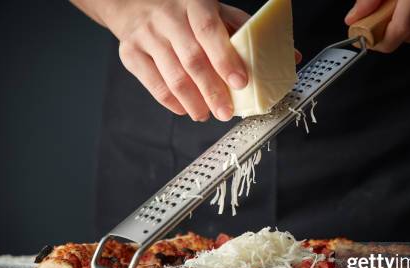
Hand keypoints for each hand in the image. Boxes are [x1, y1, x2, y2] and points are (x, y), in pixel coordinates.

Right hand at [95, 0, 251, 121]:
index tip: (240, 83)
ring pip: (173, 77)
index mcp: (194, 3)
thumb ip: (239, 30)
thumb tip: (278, 56)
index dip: (225, 59)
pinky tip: (185, 109)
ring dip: (193, 102)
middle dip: (212, 91)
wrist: (135, 4)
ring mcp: (146, 35)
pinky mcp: (131, 53)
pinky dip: (172, 102)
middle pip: (192, 60)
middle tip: (225, 112)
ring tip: (206, 114)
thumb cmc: (184, 12)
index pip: (209, 31)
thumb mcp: (213, 10)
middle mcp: (168, 17)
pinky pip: (154, 85)